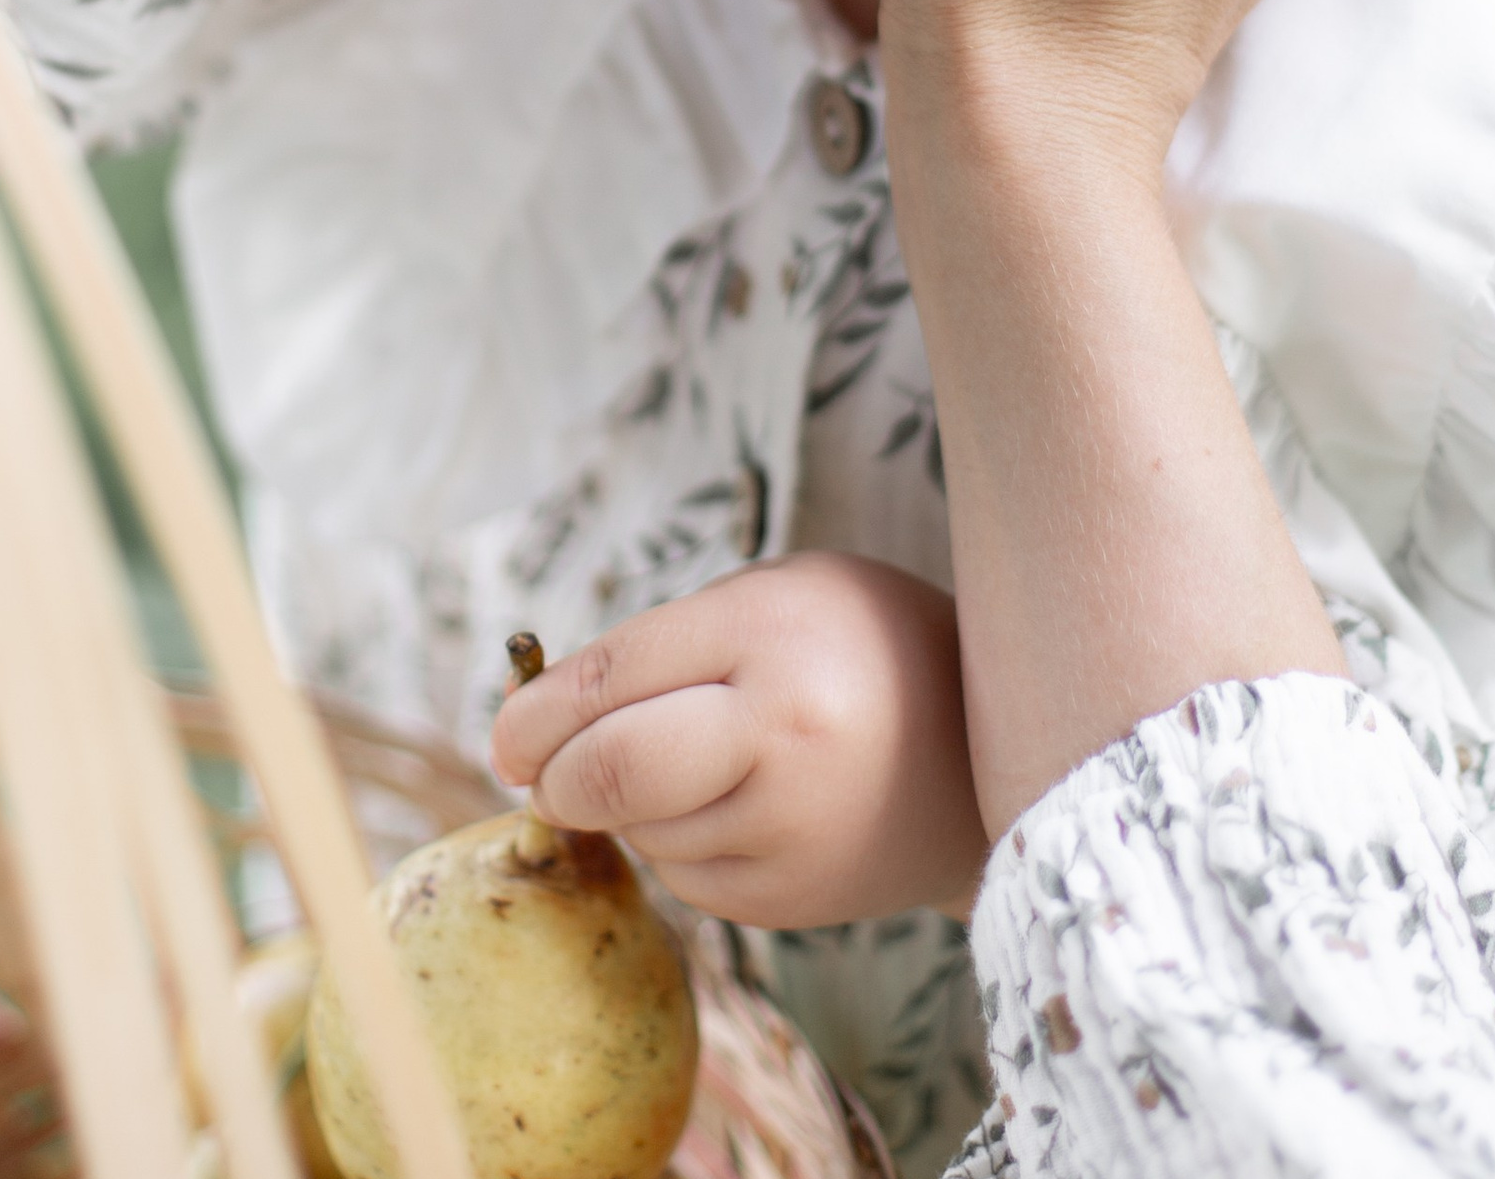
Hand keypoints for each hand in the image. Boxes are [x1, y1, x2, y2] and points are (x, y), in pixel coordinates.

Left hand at [487, 553, 987, 929]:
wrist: (989, 758)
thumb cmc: (861, 649)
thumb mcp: (776, 595)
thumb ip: (665, 643)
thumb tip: (539, 714)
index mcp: (771, 636)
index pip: (611, 677)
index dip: (534, 709)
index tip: (505, 730)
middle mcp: (780, 736)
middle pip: (611, 772)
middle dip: (552, 773)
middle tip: (538, 766)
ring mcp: (789, 828)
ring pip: (640, 831)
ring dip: (625, 806)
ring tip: (689, 761)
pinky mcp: (791, 899)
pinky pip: (685, 877)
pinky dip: (679, 844)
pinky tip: (733, 805)